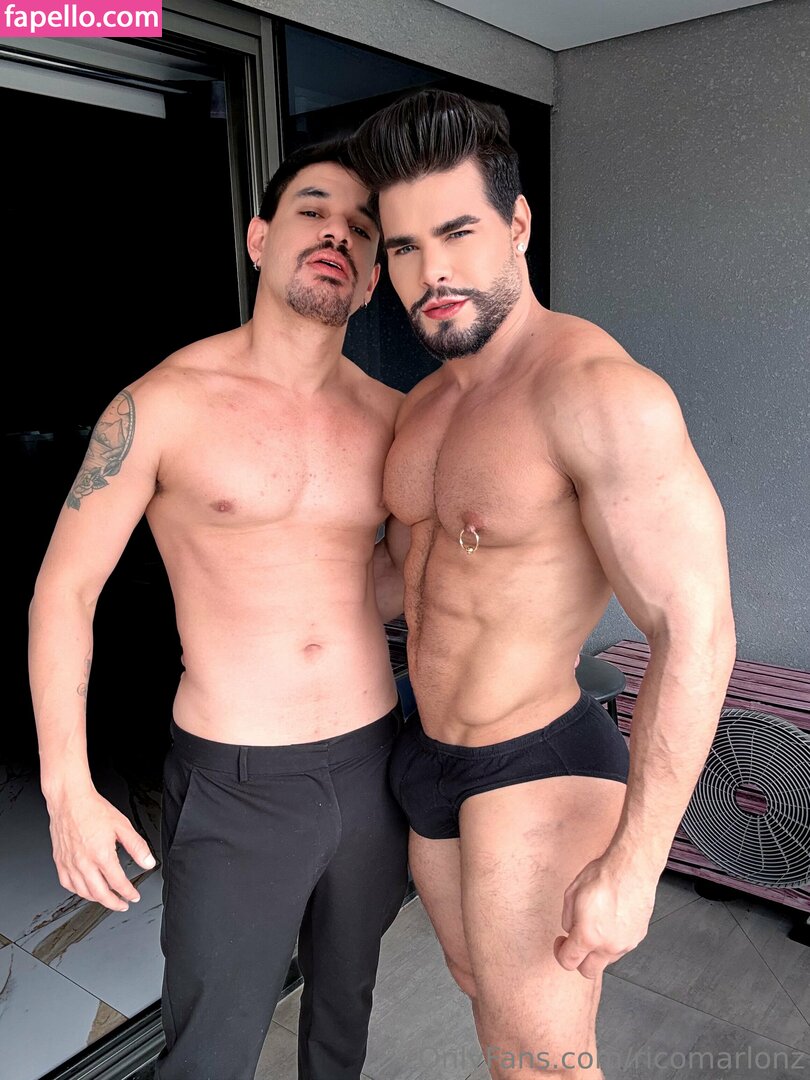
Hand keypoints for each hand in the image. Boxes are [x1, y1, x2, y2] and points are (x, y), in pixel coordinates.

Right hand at [47, 787, 156, 910]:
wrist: (69, 800)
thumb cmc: (93, 809)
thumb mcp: (122, 826)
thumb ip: (137, 846)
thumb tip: (148, 862)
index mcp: (101, 854)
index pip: (118, 883)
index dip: (128, 893)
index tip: (134, 896)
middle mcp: (84, 862)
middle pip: (100, 894)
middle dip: (114, 903)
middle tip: (122, 905)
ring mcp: (69, 863)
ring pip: (83, 892)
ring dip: (96, 899)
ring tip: (107, 898)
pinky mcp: (59, 861)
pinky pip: (67, 884)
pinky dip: (78, 891)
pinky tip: (85, 889)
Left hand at [553, 854, 656, 978]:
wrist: (632, 867)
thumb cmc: (602, 876)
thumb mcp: (571, 894)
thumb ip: (567, 919)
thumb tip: (570, 930)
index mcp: (588, 936)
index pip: (568, 962)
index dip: (559, 953)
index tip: (561, 942)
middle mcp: (609, 946)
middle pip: (588, 971)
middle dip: (579, 959)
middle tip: (576, 941)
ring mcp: (627, 943)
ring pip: (606, 959)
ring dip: (598, 950)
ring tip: (597, 924)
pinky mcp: (639, 937)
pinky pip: (621, 947)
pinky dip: (613, 940)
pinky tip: (612, 920)